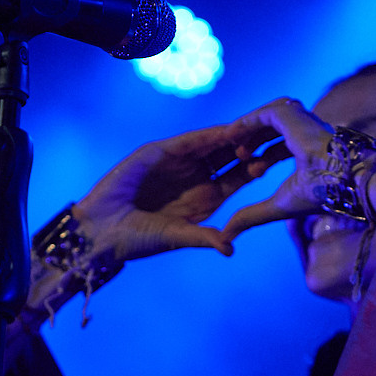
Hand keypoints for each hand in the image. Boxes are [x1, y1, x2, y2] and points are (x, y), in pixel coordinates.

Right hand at [73, 119, 279, 263]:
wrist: (101, 230)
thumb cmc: (137, 241)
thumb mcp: (176, 237)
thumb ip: (203, 238)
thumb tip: (230, 249)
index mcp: (206, 199)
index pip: (237, 179)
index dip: (254, 170)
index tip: (274, 162)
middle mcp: (195, 177)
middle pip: (230, 156)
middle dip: (250, 146)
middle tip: (273, 135)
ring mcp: (178, 163)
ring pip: (212, 145)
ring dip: (233, 136)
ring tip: (254, 126)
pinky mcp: (159, 152)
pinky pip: (188, 141)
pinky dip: (207, 135)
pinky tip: (226, 129)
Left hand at [220, 96, 375, 241]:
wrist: (342, 179)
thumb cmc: (320, 194)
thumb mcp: (278, 206)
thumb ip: (252, 216)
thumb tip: (227, 235)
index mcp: (310, 150)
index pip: (281, 148)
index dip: (261, 157)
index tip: (248, 168)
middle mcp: (307, 132)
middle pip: (272, 132)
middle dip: (252, 143)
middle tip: (237, 156)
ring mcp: (300, 120)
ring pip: (267, 119)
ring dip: (248, 131)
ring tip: (231, 143)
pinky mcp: (291, 115)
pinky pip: (263, 114)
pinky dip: (246, 122)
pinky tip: (231, 133)